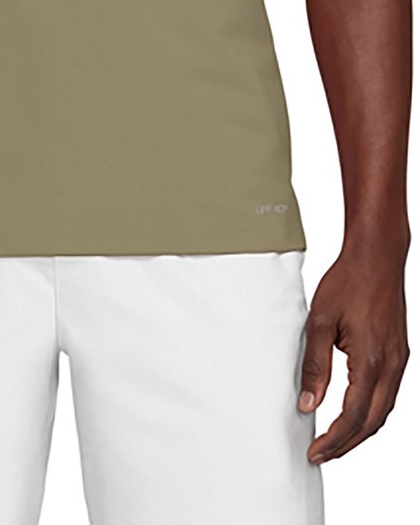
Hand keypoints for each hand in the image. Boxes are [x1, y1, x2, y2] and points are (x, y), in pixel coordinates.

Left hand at [298, 241, 410, 463]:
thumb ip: (314, 366)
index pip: (353, 416)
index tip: (315, 451)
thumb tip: (308, 403)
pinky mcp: (400, 353)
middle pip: (372, 422)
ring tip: (335, 440)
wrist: (377, 256)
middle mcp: (391, 366)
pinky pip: (388, 394)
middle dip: (347, 443)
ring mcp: (399, 360)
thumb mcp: (319, 322)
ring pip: (383, 410)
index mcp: (371, 361)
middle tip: (322, 454)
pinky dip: (371, 411)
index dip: (334, 439)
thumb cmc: (348, 281)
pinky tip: (355, 412)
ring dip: (360, 430)